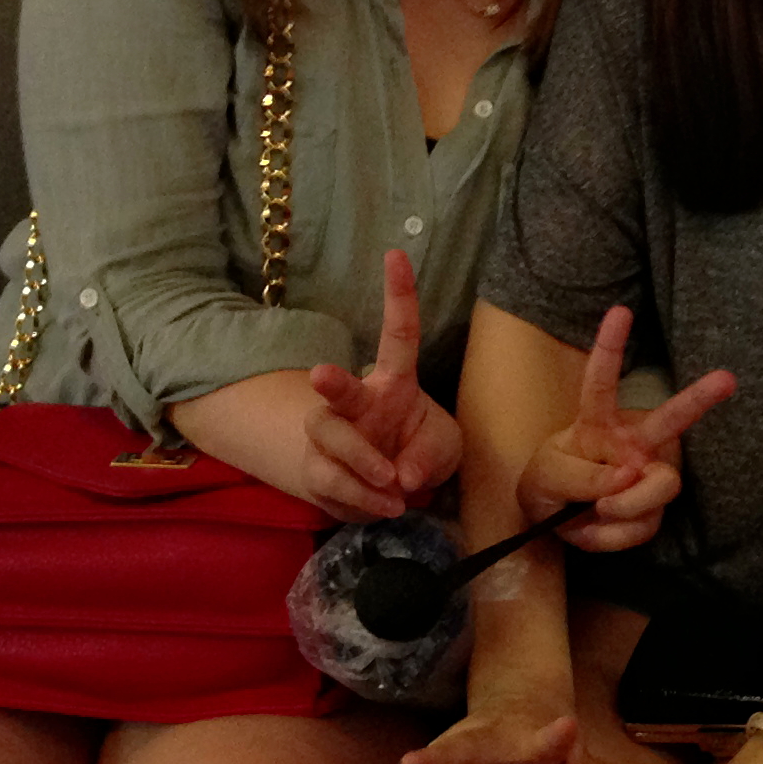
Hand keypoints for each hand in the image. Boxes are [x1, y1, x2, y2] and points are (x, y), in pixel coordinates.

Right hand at [294, 249, 462, 518]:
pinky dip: (362, 499)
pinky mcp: (319, 470)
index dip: (398, 296)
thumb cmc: (419, 449)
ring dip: (361, 462)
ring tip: (392, 483)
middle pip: (338, 390)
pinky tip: (388, 508)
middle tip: (323, 376)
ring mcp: (333, 437)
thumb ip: (430, 455)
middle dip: (332, 382)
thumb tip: (404, 477)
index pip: (398, 335)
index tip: (396, 255)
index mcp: (394, 384)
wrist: (386, 489)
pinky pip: (332, 482)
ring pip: (329, 439)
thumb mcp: (442, 448)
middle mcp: (356, 404)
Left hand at [517, 304, 735, 552]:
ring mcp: (647, 474)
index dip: (610, 348)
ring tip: (597, 512)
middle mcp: (633, 442)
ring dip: (625, 509)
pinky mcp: (651, 509)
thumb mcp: (544, 477)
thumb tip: (628, 477)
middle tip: (728, 378)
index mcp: (598, 422)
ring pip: (659, 487)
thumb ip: (579, 476)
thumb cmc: (548, 485)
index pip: (602, 383)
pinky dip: (614, 537)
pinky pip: (644, 526)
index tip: (621, 310)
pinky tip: (598, 528)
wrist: (556, 524)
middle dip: (699, 398)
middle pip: (668, 421)